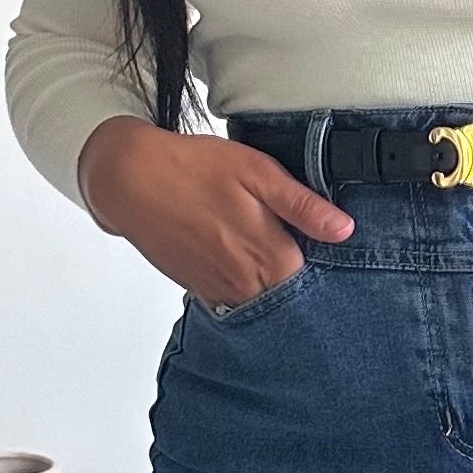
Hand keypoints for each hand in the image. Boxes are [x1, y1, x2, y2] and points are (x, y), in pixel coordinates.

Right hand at [77, 119, 354, 310]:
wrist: (129, 179)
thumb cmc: (193, 169)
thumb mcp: (257, 173)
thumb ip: (302, 206)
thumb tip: (344, 229)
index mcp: (271, 258)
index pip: (320, 281)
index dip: (330, 267)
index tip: (331, 252)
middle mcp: (247, 285)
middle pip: (292, 298)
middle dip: (305, 286)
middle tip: (303, 254)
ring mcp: (221, 293)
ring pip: (264, 304)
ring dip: (275, 290)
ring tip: (271, 259)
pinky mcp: (201, 291)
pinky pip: (235, 302)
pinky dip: (245, 291)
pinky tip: (243, 265)